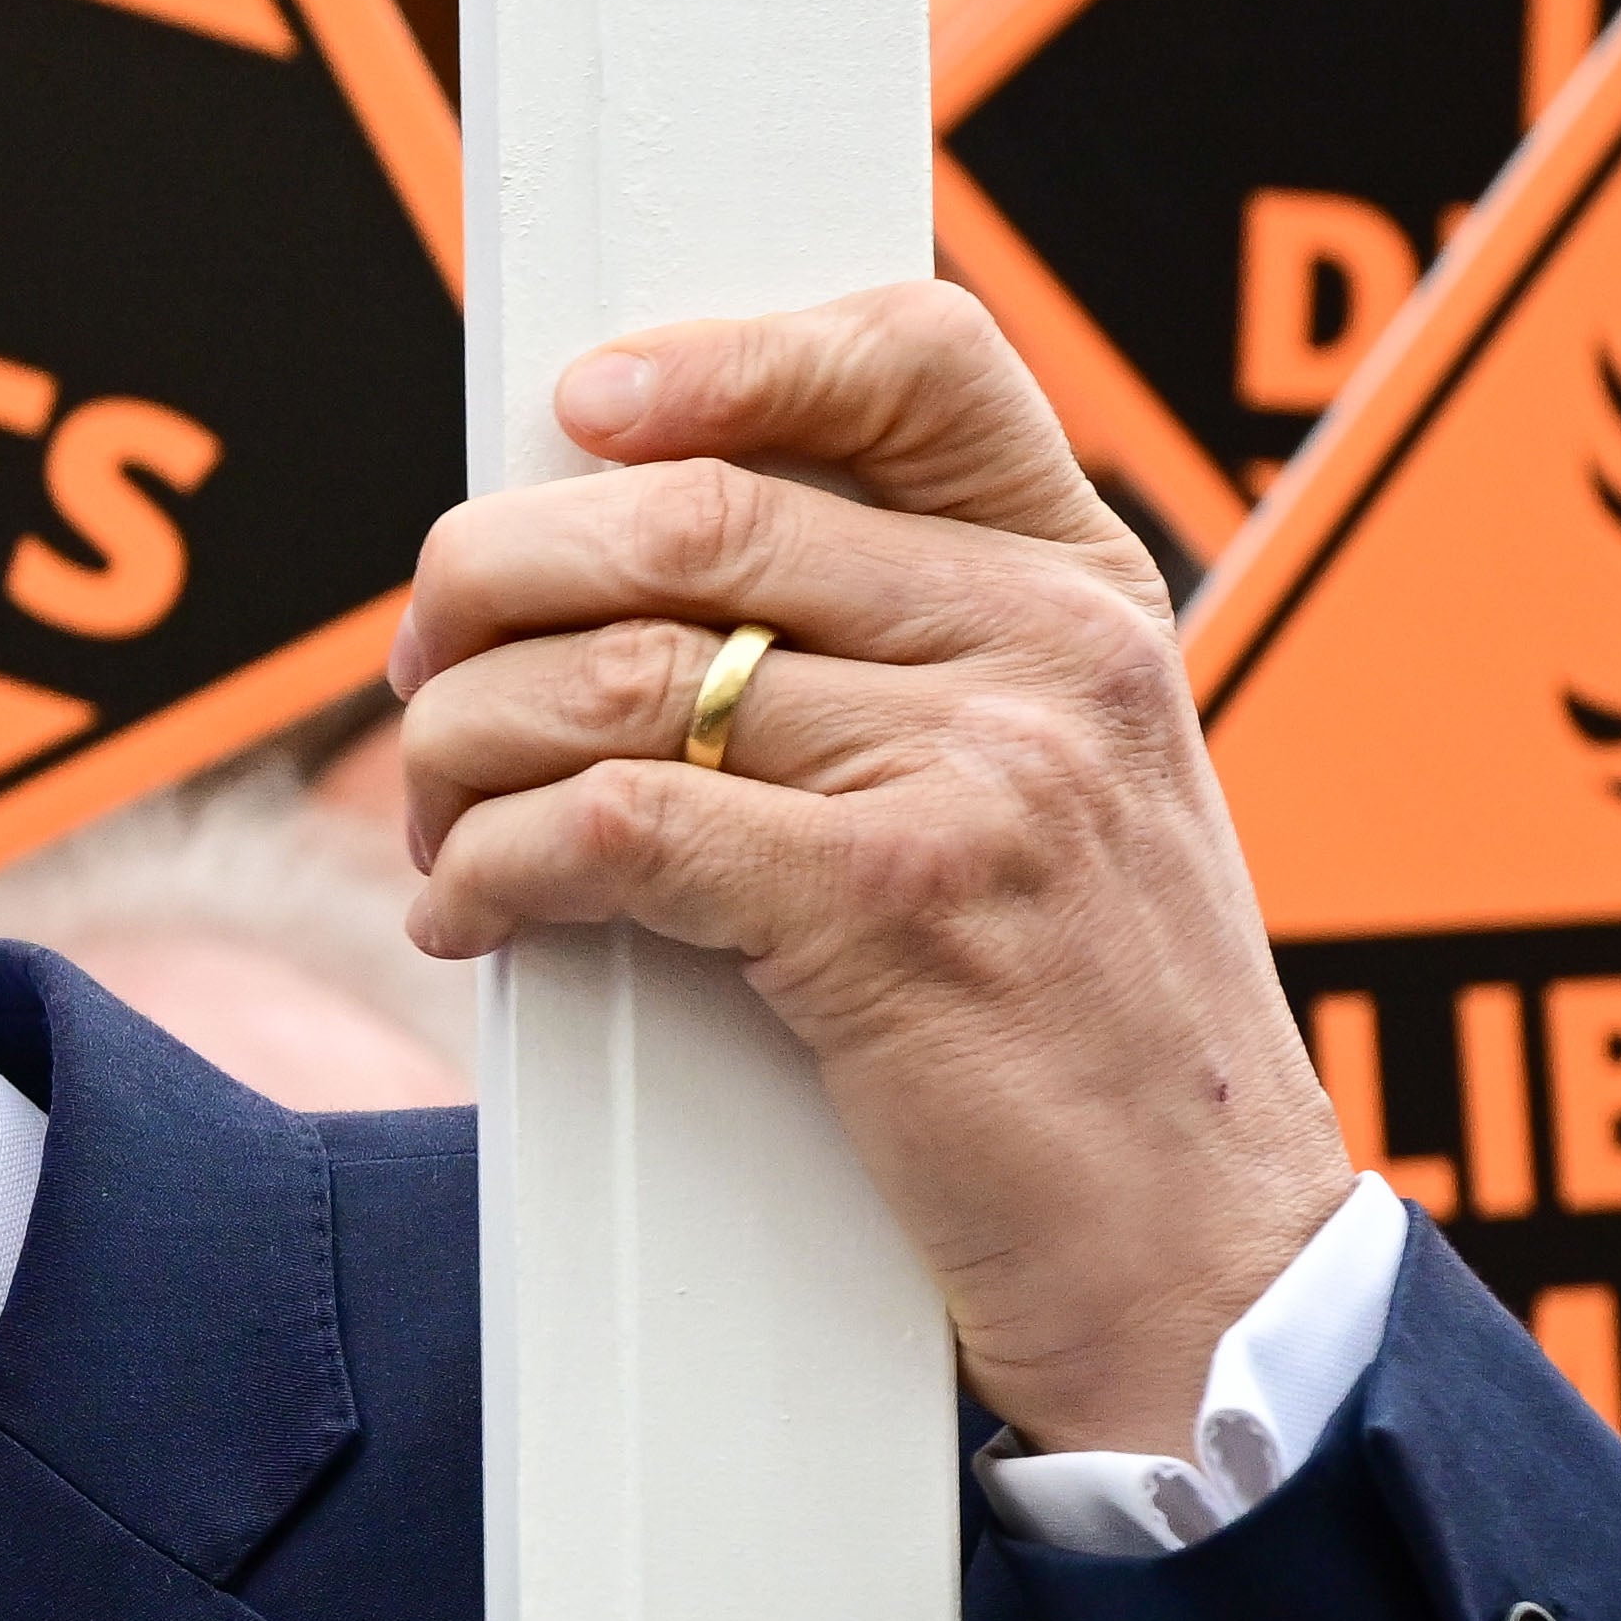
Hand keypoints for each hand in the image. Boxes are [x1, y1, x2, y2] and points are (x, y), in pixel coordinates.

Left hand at [386, 281, 1354, 1463]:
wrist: (1198, 1264)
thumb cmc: (1076, 1036)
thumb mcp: (1048, 794)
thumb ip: (899, 662)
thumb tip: (617, 574)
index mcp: (1084, 592)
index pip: (916, 360)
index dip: (720, 356)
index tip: (577, 410)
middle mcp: (1049, 651)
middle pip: (691, 511)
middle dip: (493, 582)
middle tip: (422, 670)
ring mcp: (981, 772)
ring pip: (618, 673)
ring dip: (462, 746)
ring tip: (434, 821)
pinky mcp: (891, 911)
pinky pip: (607, 827)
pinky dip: (491, 869)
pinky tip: (470, 915)